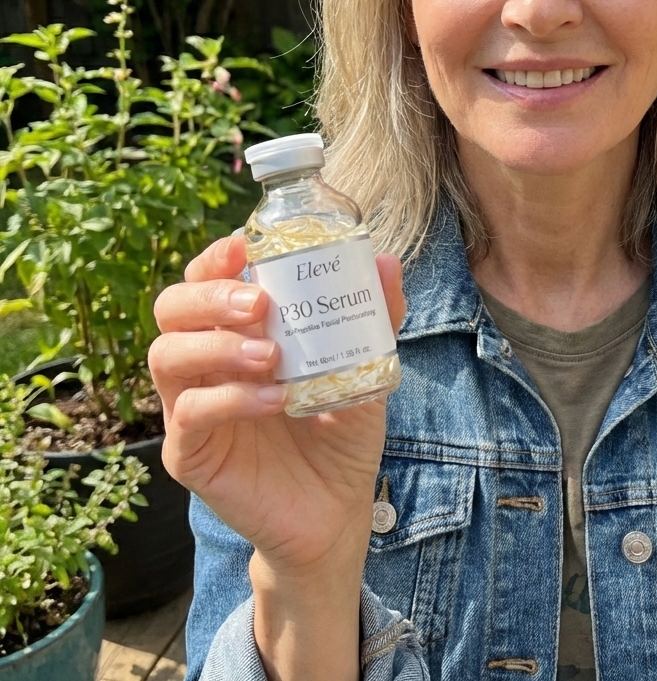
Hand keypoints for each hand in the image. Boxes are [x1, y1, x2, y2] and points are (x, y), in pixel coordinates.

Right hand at [150, 234, 405, 575]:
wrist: (337, 511)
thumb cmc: (342, 432)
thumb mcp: (365, 370)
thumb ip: (374, 319)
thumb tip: (388, 262)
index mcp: (238, 333)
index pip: (204, 280)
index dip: (215, 258)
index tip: (245, 245)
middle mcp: (206, 363)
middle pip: (172, 308)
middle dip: (210, 295)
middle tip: (259, 304)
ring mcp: (190, 408)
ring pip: (167, 356)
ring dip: (218, 346)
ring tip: (272, 356)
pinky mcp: (190, 454)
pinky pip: (188, 415)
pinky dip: (229, 400)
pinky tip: (274, 400)